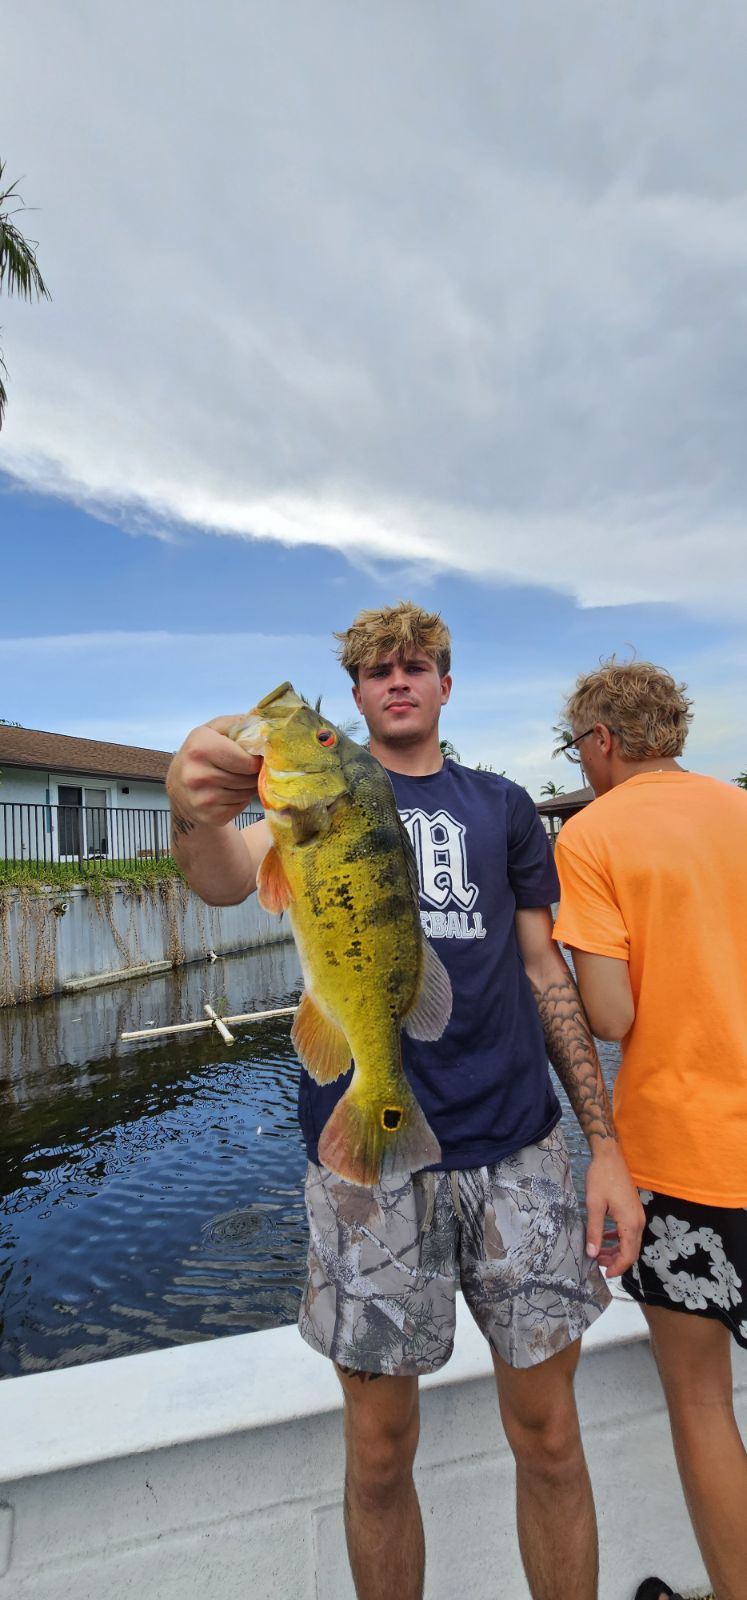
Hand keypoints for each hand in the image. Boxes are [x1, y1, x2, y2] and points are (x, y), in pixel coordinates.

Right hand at [166, 716, 261, 828]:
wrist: (179, 787)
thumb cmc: (202, 753)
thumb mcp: (214, 730)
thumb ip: (239, 724)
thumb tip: (266, 728)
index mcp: (200, 747)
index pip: (247, 761)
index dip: (256, 759)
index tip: (253, 757)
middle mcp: (197, 774)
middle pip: (248, 778)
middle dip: (253, 773)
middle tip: (247, 769)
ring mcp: (202, 799)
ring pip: (246, 793)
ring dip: (248, 786)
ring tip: (237, 779)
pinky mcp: (209, 816)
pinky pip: (240, 807)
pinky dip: (240, 800)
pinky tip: (229, 792)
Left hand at [584, 1143, 644, 1277]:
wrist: (610, 1156)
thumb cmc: (601, 1178)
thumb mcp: (593, 1205)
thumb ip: (594, 1232)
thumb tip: (592, 1254)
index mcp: (630, 1222)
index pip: (628, 1254)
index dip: (618, 1267)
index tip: (604, 1274)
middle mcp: (638, 1221)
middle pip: (632, 1251)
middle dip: (616, 1261)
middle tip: (598, 1265)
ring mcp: (638, 1215)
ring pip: (630, 1242)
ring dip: (616, 1250)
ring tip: (599, 1254)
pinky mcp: (633, 1210)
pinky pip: (629, 1231)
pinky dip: (618, 1239)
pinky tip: (605, 1239)